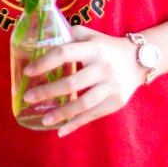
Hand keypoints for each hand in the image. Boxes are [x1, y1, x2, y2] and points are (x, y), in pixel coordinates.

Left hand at [22, 26, 144, 136]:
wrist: (139, 59)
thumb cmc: (106, 47)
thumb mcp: (91, 36)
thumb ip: (70, 36)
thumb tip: (42, 42)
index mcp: (93, 48)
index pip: (64, 53)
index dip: (44, 62)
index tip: (28, 71)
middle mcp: (102, 67)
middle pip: (71, 83)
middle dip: (47, 92)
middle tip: (28, 98)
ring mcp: (111, 86)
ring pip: (82, 103)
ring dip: (61, 113)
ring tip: (44, 119)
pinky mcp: (116, 101)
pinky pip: (92, 115)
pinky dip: (76, 124)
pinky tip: (61, 130)